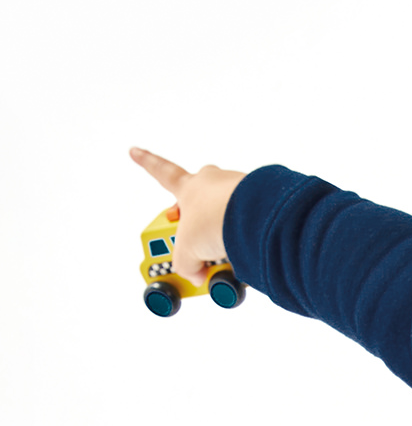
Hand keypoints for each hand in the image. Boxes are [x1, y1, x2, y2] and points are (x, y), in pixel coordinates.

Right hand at [129, 148, 245, 286]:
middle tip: (197, 244)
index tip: (135, 150)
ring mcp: (239, 190)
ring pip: (228, 216)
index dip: (146, 162)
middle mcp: (214, 183)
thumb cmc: (217, 220)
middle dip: (198, 224)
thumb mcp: (187, 251)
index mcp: (189, 187)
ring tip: (227, 257)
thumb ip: (186, 264)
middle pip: (200, 203)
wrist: (255, 217)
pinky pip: (251, 224)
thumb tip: (199, 275)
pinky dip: (247, 240)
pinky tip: (247, 254)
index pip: (161, 171)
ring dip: (225, 237)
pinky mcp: (262, 203)